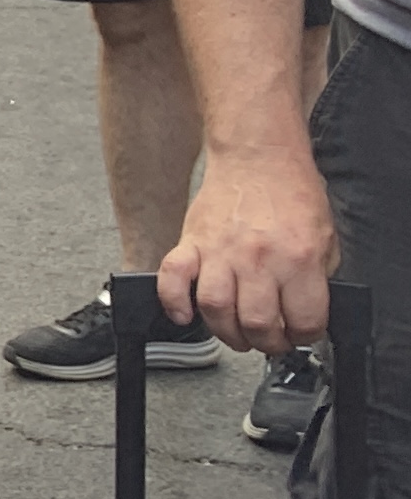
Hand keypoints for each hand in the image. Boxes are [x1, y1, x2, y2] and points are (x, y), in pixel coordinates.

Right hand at [163, 149, 336, 353]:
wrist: (259, 156)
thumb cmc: (292, 193)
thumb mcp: (326, 237)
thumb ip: (317, 278)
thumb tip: (304, 312)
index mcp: (299, 257)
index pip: (304, 319)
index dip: (306, 335)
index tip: (301, 334)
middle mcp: (258, 257)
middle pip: (257, 322)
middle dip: (268, 342)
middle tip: (270, 340)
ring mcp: (220, 251)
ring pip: (216, 309)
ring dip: (227, 332)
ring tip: (237, 333)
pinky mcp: (192, 242)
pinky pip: (172, 279)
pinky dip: (174, 303)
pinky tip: (185, 314)